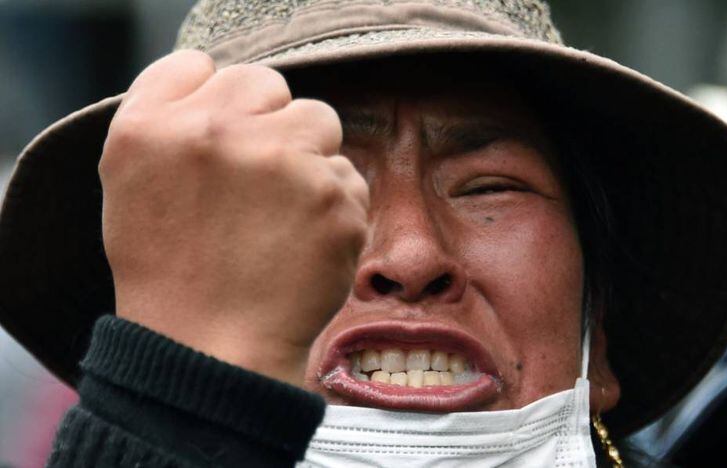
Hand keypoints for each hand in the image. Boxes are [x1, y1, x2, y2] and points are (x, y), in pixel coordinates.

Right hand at [99, 50, 368, 385]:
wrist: (211, 353)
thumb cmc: (169, 275)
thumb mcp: (131, 188)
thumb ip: (171, 123)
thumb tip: (229, 88)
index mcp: (149, 126)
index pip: (197, 65)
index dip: (212, 102)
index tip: (220, 142)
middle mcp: (212, 130)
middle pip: (266, 83)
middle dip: (266, 124)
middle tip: (255, 184)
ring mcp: (277, 160)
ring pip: (319, 120)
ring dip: (308, 158)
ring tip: (280, 217)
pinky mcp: (331, 196)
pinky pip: (347, 175)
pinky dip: (333, 206)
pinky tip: (303, 244)